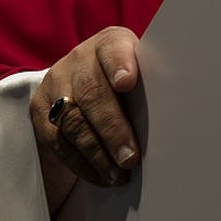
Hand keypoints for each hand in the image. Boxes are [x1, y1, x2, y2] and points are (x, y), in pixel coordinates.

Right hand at [28, 25, 140, 207]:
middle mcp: (78, 60)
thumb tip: (180, 121)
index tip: (127, 83)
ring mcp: (55, 84)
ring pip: (72, 120)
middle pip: (91, 93)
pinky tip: (101, 175)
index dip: (119, 64)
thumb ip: (151, 87)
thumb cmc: (126, 84)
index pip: (112, 49)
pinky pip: (58, 140)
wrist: (80, 81)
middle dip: (112, 128)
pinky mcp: (41, 111)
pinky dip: (81, 162)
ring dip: (97, 153)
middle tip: (130, 157)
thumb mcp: (140, 73)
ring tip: (118, 174)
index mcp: (109, 44)